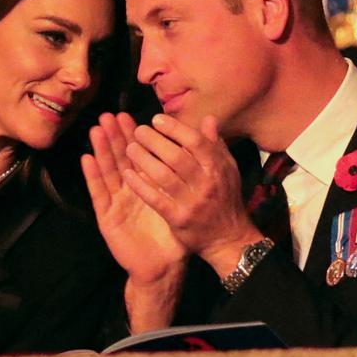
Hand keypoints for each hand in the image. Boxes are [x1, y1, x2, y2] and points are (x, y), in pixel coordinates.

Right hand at [81, 112, 186, 284]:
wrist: (162, 268)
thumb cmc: (173, 235)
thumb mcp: (182, 202)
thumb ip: (187, 177)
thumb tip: (195, 160)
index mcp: (146, 185)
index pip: (138, 156)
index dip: (132, 136)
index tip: (128, 116)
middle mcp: (128, 190)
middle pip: (120, 159)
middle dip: (114, 137)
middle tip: (108, 115)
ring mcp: (116, 203)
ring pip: (108, 171)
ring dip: (101, 150)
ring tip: (96, 129)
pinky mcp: (107, 217)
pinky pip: (99, 194)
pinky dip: (92, 176)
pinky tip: (87, 159)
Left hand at [123, 114, 262, 274]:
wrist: (228, 237)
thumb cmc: (224, 197)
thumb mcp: (227, 169)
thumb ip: (215, 145)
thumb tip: (208, 119)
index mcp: (217, 167)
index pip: (195, 142)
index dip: (174, 128)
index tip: (156, 119)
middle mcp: (205, 183)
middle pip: (176, 156)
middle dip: (153, 141)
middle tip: (138, 131)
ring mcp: (191, 202)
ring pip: (163, 176)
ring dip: (143, 159)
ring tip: (130, 148)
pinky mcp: (178, 219)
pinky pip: (155, 199)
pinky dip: (140, 185)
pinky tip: (128, 174)